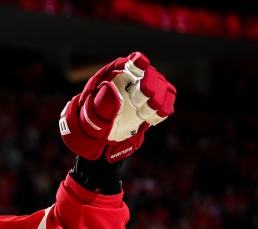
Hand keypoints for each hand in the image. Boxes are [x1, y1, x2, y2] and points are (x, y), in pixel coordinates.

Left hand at [59, 52, 175, 161]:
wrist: (99, 138)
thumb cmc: (91, 123)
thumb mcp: (90, 115)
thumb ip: (101, 105)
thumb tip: (116, 92)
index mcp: (112, 77)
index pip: (128, 63)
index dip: (137, 62)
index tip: (141, 63)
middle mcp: (131, 81)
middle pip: (149, 74)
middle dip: (148, 86)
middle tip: (140, 102)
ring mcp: (143, 92)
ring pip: (161, 85)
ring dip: (159, 98)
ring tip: (144, 114)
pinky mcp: (152, 104)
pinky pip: (167, 99)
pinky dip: (165, 107)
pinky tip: (153, 118)